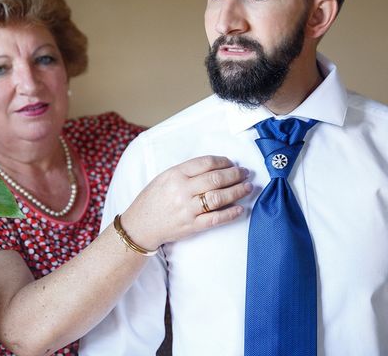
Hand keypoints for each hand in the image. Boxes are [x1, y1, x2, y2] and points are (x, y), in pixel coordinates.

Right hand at [120, 155, 250, 250]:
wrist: (140, 225)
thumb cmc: (152, 199)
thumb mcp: (164, 177)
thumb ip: (186, 171)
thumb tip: (214, 167)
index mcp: (175, 174)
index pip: (206, 163)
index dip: (223, 161)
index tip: (232, 163)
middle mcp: (182, 190)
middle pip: (216, 178)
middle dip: (235, 174)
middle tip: (245, 173)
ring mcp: (187, 209)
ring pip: (219, 197)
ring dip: (237, 191)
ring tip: (248, 187)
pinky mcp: (192, 226)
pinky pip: (216, 218)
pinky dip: (231, 213)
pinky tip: (241, 209)